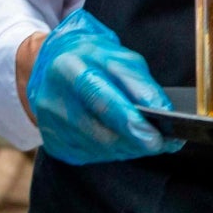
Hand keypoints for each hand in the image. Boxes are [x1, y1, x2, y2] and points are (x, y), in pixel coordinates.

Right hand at [23, 9, 178, 163]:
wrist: (52, 66)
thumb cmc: (91, 60)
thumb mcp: (117, 57)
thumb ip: (139, 83)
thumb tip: (162, 110)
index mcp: (68, 68)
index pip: (98, 97)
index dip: (128, 120)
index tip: (154, 136)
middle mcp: (53, 99)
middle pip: (100, 132)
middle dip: (135, 141)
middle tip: (160, 143)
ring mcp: (51, 126)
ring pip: (99, 149)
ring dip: (127, 148)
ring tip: (146, 141)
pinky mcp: (54, 145)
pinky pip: (92, 156)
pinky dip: (114, 152)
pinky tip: (124, 142)